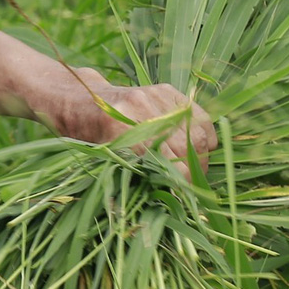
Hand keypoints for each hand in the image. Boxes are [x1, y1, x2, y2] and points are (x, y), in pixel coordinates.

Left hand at [35, 66, 217, 179]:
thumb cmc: (87, 136)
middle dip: (195, 170)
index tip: (186, 196)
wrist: (83, 100)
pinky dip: (205, 133)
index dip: (181, 181)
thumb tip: (168, 198)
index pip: (164, 161)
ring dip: (203, 154)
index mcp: (119, 129)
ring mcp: (154, 96)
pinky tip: (204, 147)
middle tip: (195, 185)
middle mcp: (139, 109)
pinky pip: (198, 115)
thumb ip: (131, 175)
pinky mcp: (165, 90)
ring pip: (196, 131)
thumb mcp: (100, 160)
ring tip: (198, 169)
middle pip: (184, 146)